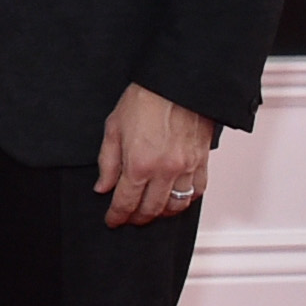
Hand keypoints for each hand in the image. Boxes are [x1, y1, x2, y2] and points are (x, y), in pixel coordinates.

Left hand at [95, 83, 213, 226]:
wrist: (176, 84)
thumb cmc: (145, 99)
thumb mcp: (113, 128)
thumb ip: (108, 162)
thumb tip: (103, 187)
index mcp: (139, 164)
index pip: (126, 202)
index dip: (117, 216)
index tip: (112, 221)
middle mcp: (165, 171)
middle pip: (151, 209)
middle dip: (137, 218)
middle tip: (129, 218)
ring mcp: (186, 168)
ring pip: (176, 206)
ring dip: (162, 213)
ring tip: (151, 211)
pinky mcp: (202, 162)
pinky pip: (197, 192)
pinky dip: (186, 201)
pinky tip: (175, 198)